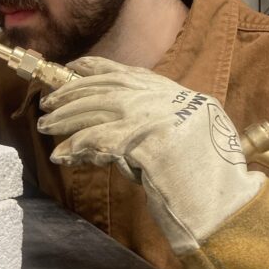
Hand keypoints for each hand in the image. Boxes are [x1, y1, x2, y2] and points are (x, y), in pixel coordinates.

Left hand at [37, 56, 264, 254]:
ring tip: (45, 126)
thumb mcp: (185, 134)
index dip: (94, 68)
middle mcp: (162, 98)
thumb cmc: (205, 176)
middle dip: (71, 94)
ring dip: (65, 118)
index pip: (125, 72)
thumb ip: (152, 123)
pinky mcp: (139, 139)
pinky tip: (61, 155)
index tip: (73, 68)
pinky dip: (74, 147)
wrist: (224, 201)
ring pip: (94, 109)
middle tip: (48, 103)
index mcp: (174, 93)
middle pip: (103, 88)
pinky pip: (95, 140)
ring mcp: (152, 116)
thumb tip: (110, 129)